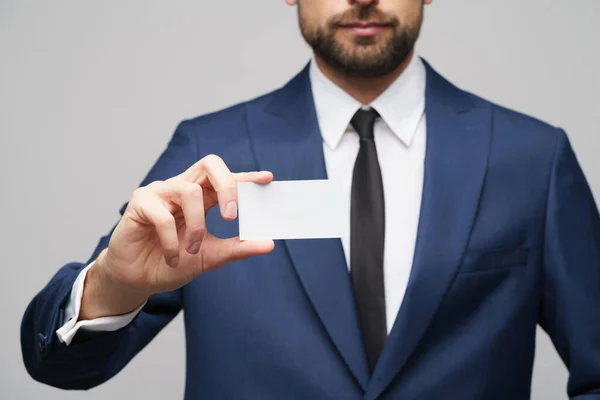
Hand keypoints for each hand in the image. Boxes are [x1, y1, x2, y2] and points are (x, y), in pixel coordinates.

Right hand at [82, 155, 273, 317]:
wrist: (138, 280)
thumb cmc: (173, 262)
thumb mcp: (211, 256)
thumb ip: (238, 248)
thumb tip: (270, 243)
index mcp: (202, 197)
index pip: (227, 179)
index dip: (246, 177)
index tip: (268, 179)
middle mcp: (182, 188)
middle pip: (209, 165)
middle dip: (227, 185)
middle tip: (232, 216)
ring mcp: (161, 192)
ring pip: (189, 190)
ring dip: (196, 225)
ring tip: (192, 250)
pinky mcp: (140, 202)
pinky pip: (163, 215)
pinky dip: (171, 241)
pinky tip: (172, 258)